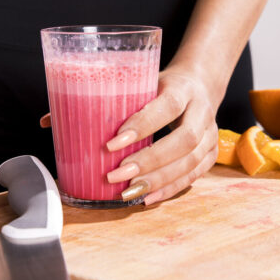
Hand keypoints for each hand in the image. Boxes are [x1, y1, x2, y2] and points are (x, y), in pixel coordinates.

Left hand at [105, 69, 218, 204]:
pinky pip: (193, 176)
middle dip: (149, 161)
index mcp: (184, 88)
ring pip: (191, 162)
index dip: (143, 125)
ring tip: (128, 190)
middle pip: (184, 140)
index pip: (168, 106)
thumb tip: (67, 123)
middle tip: (117, 173)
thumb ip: (120, 100)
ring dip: (157, 180)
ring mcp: (211, 135)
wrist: (199, 88)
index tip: (113, 143)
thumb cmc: (162, 87)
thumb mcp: (144, 82)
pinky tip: (147, 197)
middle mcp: (202, 112)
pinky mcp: (211, 154)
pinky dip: (169, 189)